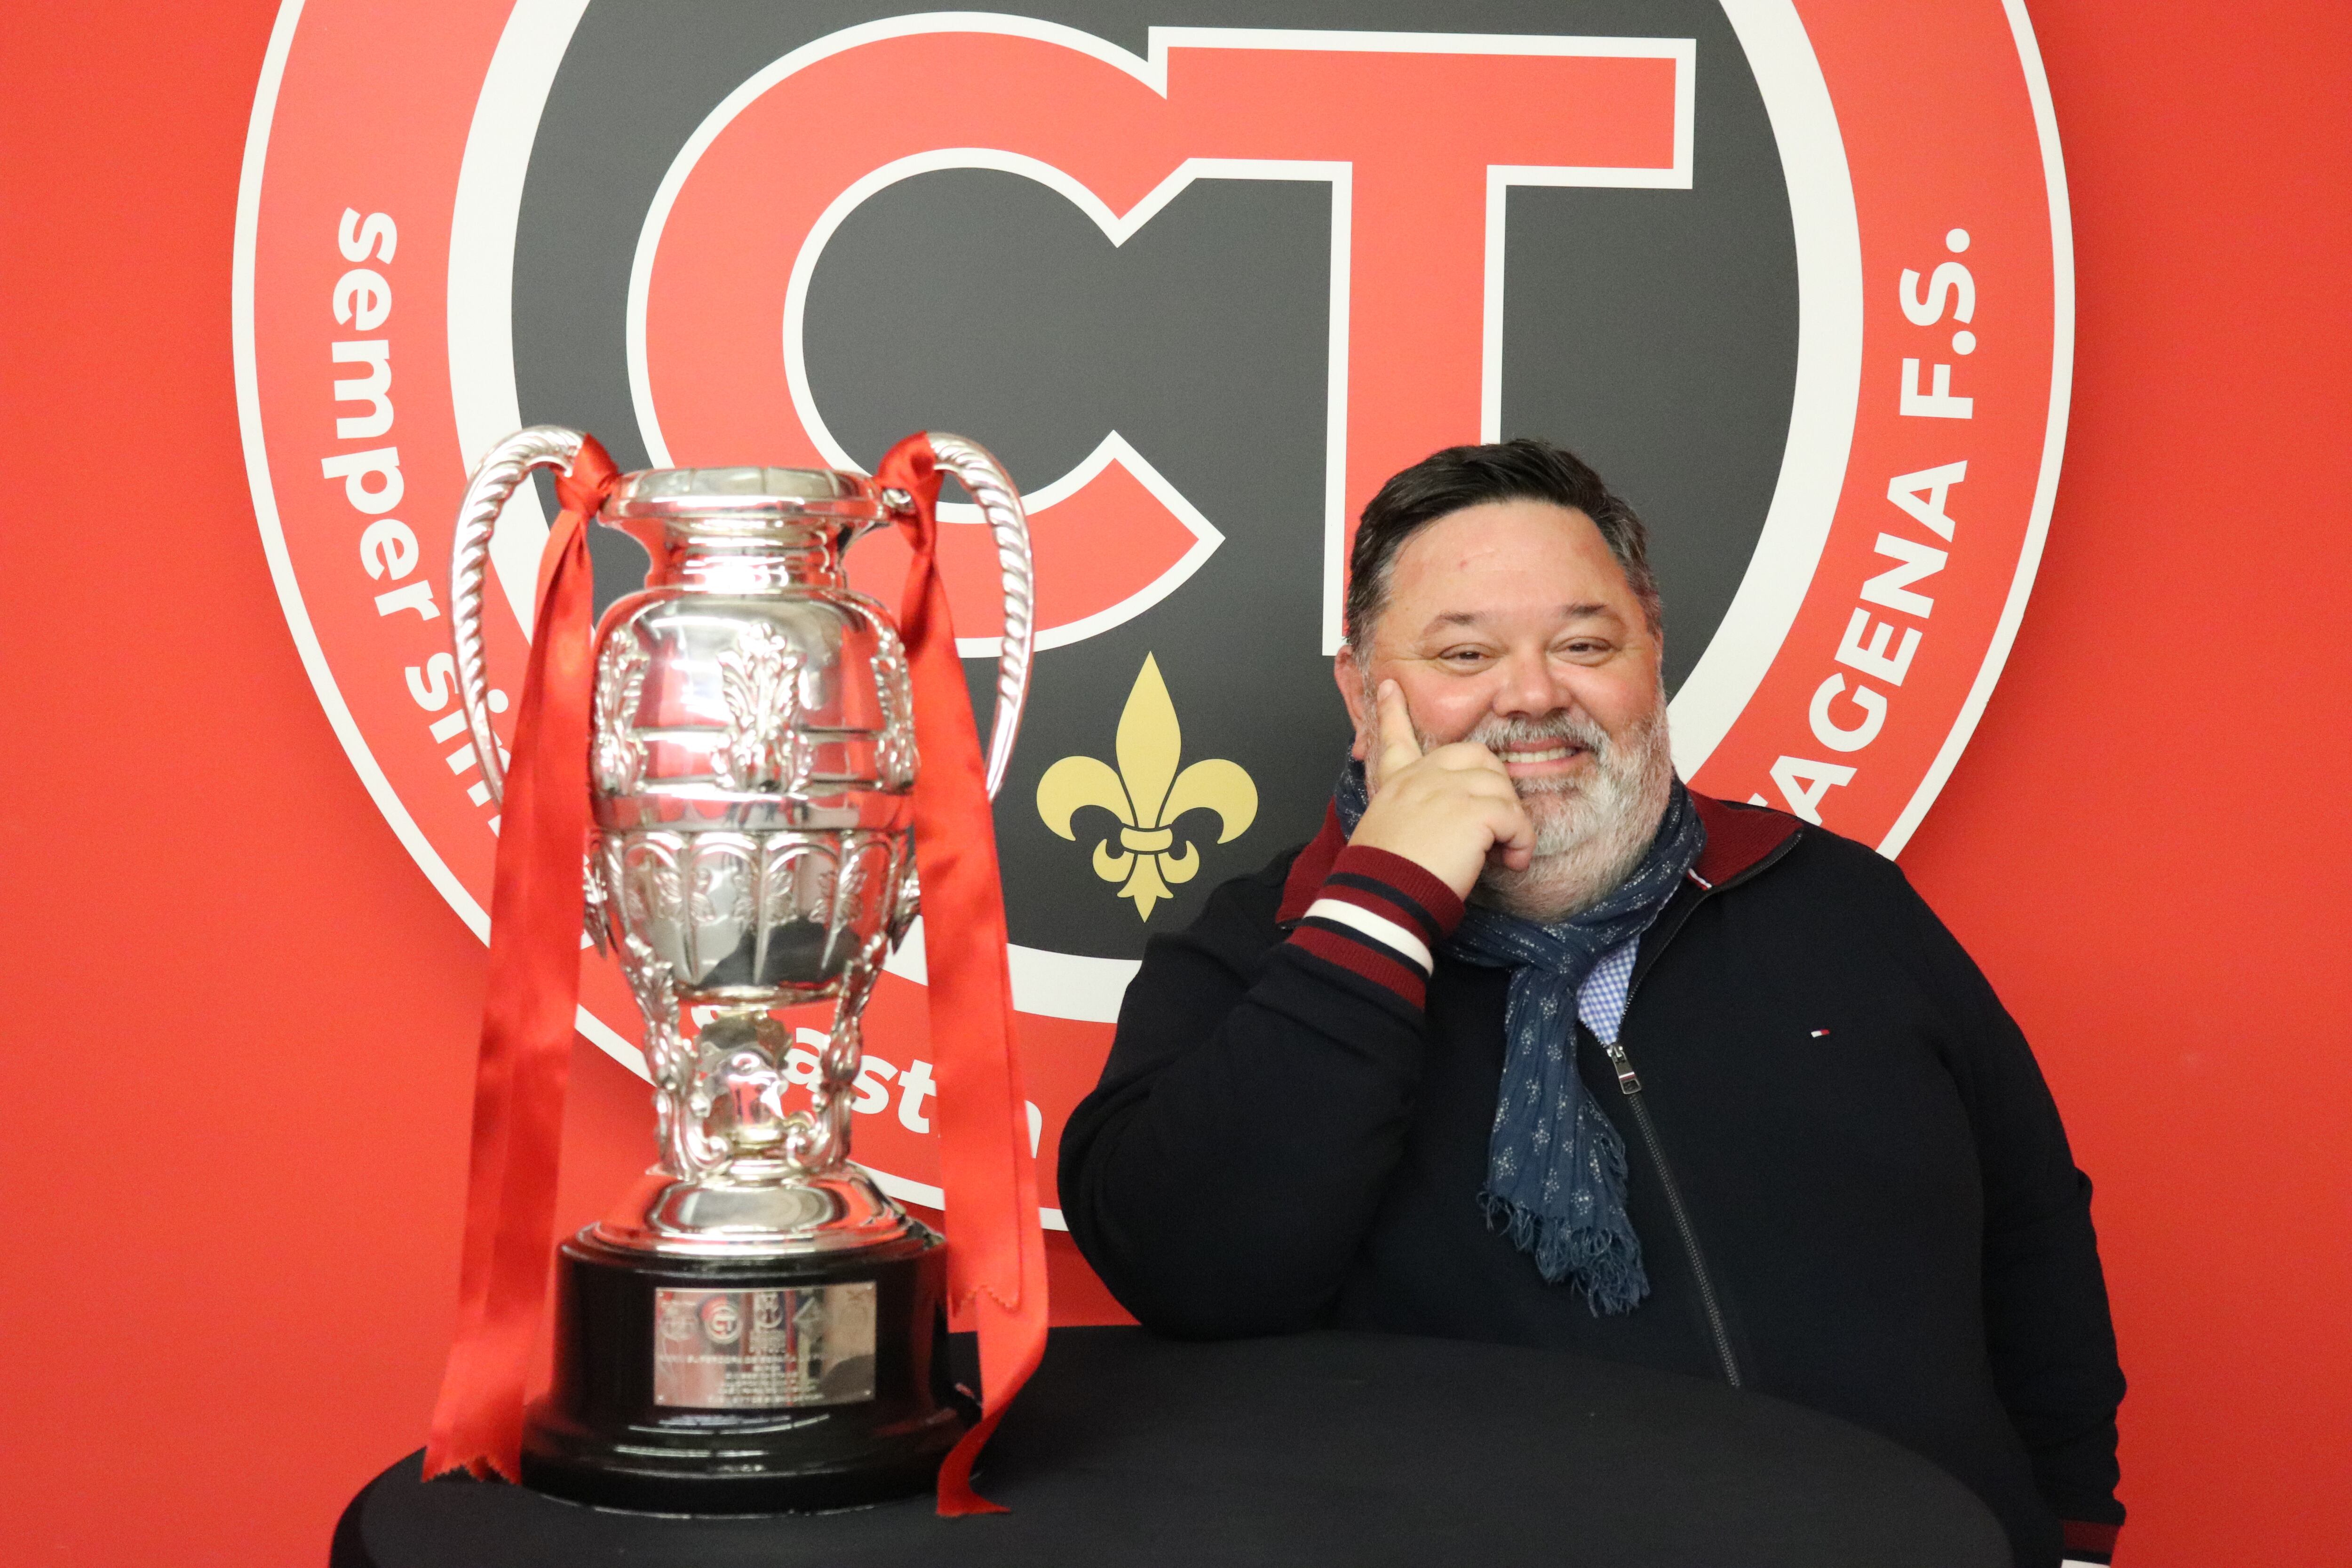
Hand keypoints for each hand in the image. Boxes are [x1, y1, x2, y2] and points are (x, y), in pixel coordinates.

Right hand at [1348, 681, 1533, 898]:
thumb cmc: (1385, 877)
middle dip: (1496, 786)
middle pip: (1477, 757)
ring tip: (1503, 852)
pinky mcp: (1472, 812)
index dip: (1393, 711)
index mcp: (1397, 783)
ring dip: (1512, 823)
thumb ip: (1411, 815)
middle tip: (1496, 824)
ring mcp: (1446, 790)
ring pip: (1502, 788)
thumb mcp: (1387, 833)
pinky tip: (1509, 861)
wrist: (1382, 898)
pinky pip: (1514, 818)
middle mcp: (1421, 778)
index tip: (1390, 687)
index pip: (1395, 738)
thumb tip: (1443, 826)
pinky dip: (1521, 842)